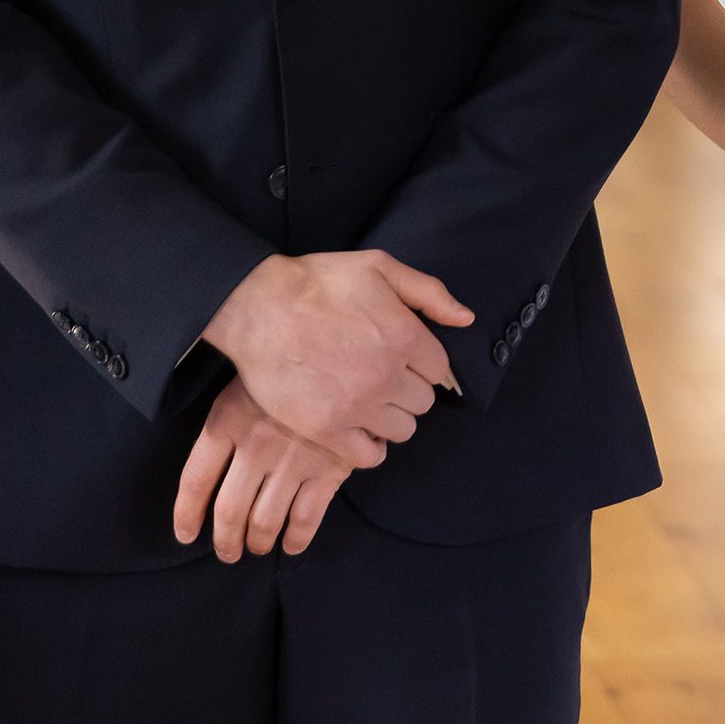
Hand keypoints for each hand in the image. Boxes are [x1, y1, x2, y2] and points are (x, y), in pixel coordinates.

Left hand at [173, 378, 354, 562]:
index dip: (187, 514)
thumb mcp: (247, 382)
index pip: (195, 481)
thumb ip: (228, 422)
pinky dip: (296, 539)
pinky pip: (305, 518)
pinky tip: (291, 544)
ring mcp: (292, 461)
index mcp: (228, 422)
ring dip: (258, 542)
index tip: (187, 534)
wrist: (346, 350)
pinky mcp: (328, 468)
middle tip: (228, 551)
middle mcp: (256, 447)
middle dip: (226, 539)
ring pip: (264, 521)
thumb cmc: (292, 366)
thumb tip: (212, 464)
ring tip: (258, 546)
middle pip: (229, 511)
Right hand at [200, 251, 471, 466]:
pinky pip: (369, 456)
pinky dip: (370, 447)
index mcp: (406, 337)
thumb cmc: (318, 283)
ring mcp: (357, 406)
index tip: (404, 358)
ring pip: (402, 430)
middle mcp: (387, 376)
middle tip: (384, 379)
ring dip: (391, 418)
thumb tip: (466, 318)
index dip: (423, 362)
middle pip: (423, 401)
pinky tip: (360, 429)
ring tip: (371, 402)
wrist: (258, 307)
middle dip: (409, 390)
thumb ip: (429, 292)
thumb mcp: (380, 267)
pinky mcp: (325, 429)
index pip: (440, 368)